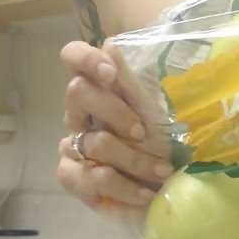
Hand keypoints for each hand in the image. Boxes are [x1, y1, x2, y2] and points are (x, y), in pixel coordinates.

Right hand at [56, 40, 174, 214]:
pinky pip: (88, 178)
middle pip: (76, 92)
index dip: (85, 58)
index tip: (111, 74)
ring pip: (90, 141)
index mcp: (100, 86)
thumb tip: (111, 45)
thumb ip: (134, 83)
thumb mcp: (156, 110)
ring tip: (161, 170)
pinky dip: (122, 185)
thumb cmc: (162, 142)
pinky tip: (144, 193)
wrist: (165, 188)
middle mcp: (80, 111)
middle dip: (115, 111)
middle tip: (143, 130)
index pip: (73, 56)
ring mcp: (73, 144)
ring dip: (132, 158)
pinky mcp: (73, 177)